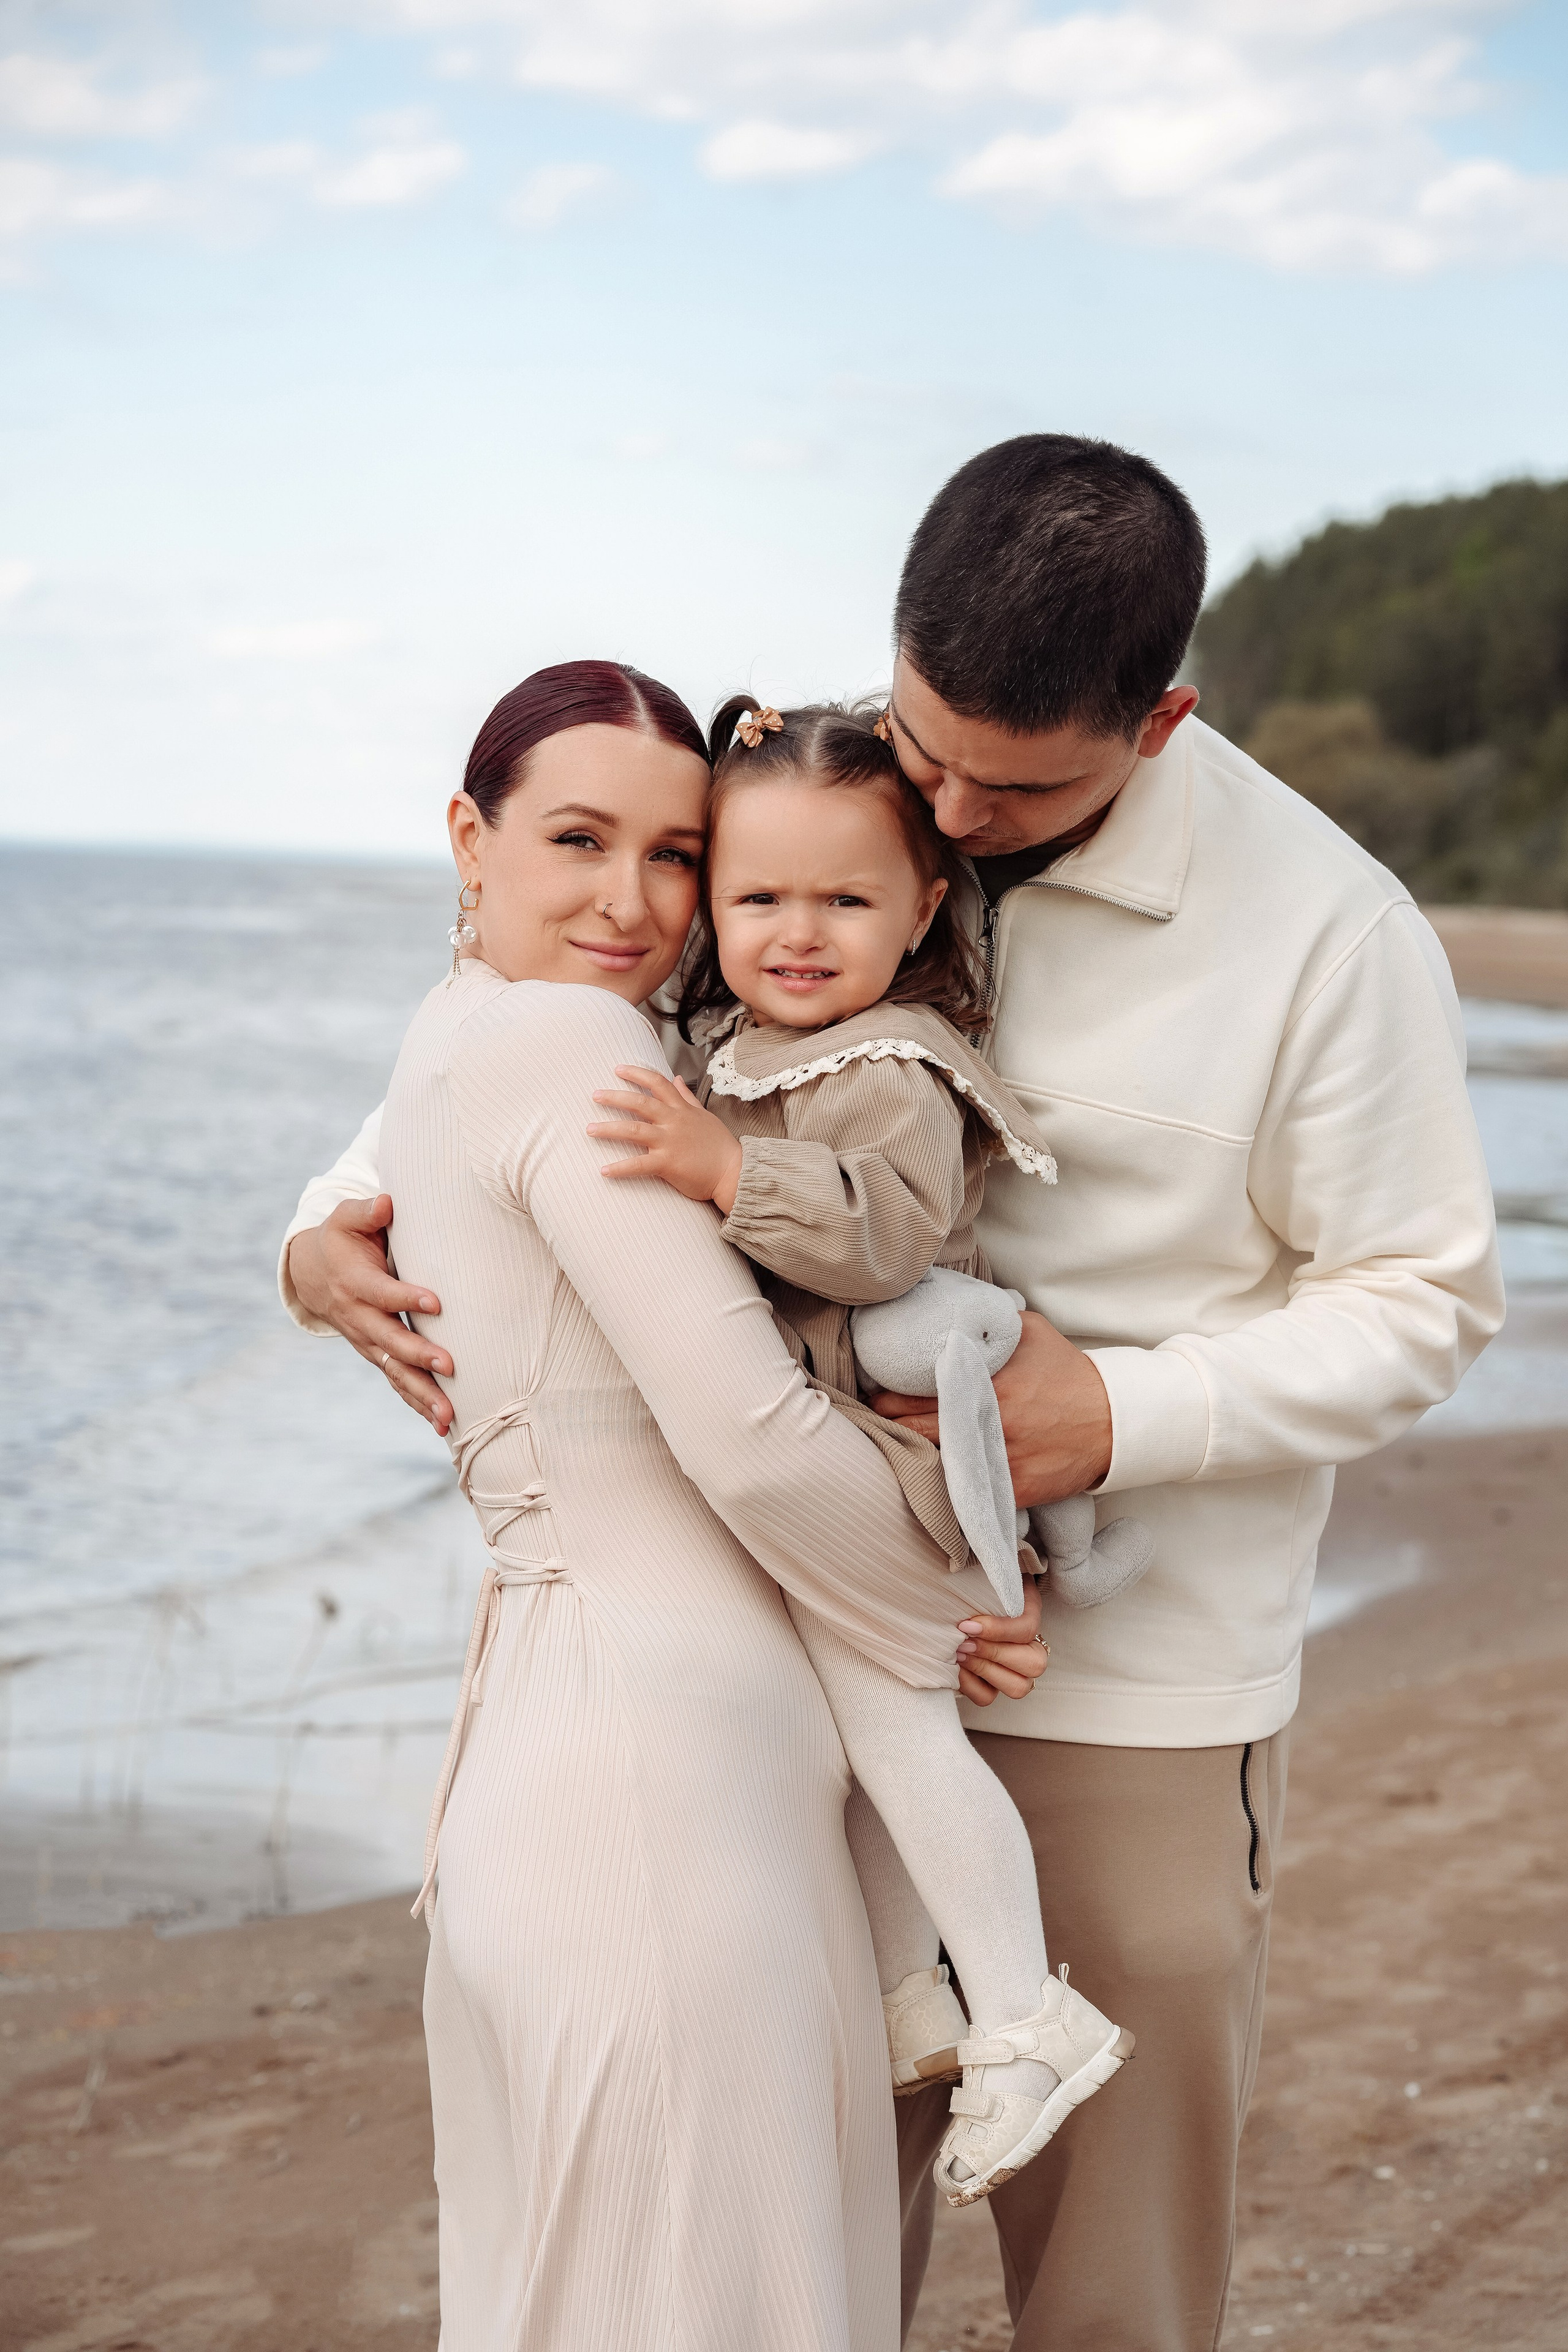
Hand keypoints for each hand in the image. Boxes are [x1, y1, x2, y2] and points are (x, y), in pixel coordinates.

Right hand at [286, 1195, 455, 1435]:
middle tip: (450, 1365)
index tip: (436, 1302)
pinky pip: (398, 1381)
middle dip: (419, 1355)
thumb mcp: (346, 1218)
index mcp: (355, 1283)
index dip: (407, 1297)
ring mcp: (368, 1341)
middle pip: (390, 1341)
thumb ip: (366, 1212)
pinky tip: (444, 1425)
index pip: (383, 1293)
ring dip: (422, 1394)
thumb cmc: (342, 1239)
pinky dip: (418, 1403)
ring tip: (449, 1416)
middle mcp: (360, 1318)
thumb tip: (387, 1203)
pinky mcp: (377, 1355)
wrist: (313, 1274)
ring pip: (395, 1371)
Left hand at [587, 1066, 745, 1213]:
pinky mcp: (668, 1164)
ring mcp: (670, 1142)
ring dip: (608, 1129)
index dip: (636, 1073)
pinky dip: (620, 1168)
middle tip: (594, 1095)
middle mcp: (674, 1121)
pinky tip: (603, 1171)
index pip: (657, 1082)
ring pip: (633, 1130)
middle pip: (639, 1102)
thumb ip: (687, 1097)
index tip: (618, 1069)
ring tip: (589, 1129)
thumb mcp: (704, 1115)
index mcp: (682, 1109)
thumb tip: (677, 1077)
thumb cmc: (719, 1146)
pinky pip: (639, 1165)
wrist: (734, 1172)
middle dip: (614, 1096)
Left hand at [868, 1308, 1111, 1504]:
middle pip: (913, 1428)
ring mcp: (999, 1459)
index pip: (914, 1390)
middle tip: (877, 1416)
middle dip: (889, 1422)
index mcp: (986, 1381)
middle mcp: (988, 1421)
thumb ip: (987, 1324)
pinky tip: (936, 1471)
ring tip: (897, 1441)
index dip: (887, 1392)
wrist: (1112, 1421)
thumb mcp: (1029, 1331)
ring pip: (933, 1461)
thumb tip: (949, 1311)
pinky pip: (965, 1490)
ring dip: (912, 1452)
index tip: (877, 1391)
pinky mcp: (1012, 1489)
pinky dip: (947, 1481)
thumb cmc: (1068, 1373)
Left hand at [955, 1578, 1049, 1706]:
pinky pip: (989, 1698)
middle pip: (1033, 1664)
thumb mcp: (983, 1572)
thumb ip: (987, 1572)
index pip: (1027, 1629)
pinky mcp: (994, 1685)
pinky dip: (971, 1687)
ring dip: (985, 1671)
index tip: (967, 1623)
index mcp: (1031, 1612)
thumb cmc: (973, 1583)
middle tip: (962, 1641)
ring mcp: (1016, 1670)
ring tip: (959, 1654)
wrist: (958, 1598)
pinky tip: (955, 1668)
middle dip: (993, 1653)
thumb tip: (970, 1560)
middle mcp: (1032, 1646)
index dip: (999, 1630)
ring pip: (1018, 1687)